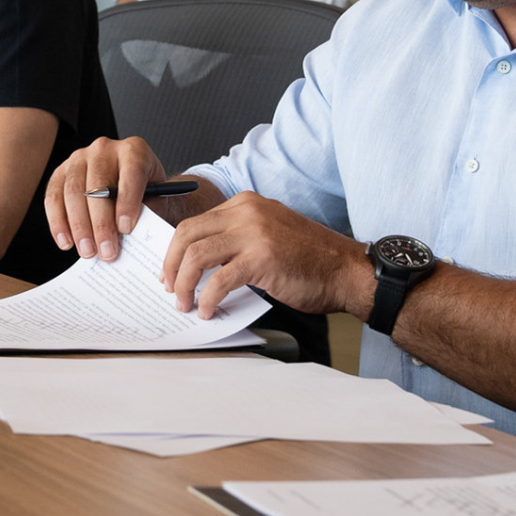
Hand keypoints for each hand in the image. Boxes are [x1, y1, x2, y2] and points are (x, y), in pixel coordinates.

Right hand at [44, 136, 166, 260]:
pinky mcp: (60, 172)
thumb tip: (133, 235)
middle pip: (98, 185)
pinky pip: (53, 197)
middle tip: (106, 251)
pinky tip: (66, 243)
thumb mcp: (157, 201)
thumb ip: (148, 213)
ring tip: (88, 252)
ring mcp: (79, 158)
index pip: (130, 173)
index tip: (125, 229)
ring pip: (73, 192)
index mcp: (134, 150)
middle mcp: (104, 148)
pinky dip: (58, 223)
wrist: (133, 186)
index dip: (127, 202)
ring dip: (79, 227)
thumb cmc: (147, 195)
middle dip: (101, 223)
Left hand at [161, 192, 369, 319]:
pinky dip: (207, 298)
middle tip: (168, 288)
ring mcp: (254, 233)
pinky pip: (218, 280)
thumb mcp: (267, 236)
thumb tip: (201, 264)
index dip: (175, 251)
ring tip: (184, 303)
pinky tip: (209, 311)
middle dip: (170, 265)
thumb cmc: (311, 260)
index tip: (169, 272)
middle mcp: (247, 211)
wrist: (346, 271)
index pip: (195, 223)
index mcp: (246, 204)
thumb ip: (236, 240)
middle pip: (187, 234)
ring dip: (183, 283)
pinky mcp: (262, 258)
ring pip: (196, 255)